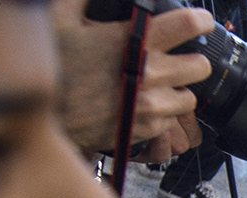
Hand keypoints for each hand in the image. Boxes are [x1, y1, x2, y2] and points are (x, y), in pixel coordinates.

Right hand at [52, 0, 213, 156]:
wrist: (43, 117)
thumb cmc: (53, 66)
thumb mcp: (62, 18)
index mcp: (133, 42)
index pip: (187, 24)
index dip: (201, 20)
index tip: (202, 21)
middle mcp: (148, 74)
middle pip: (200, 66)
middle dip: (192, 60)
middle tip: (180, 58)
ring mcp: (150, 106)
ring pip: (189, 98)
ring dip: (178, 91)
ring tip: (159, 86)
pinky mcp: (145, 130)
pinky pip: (171, 123)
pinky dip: (163, 115)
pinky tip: (143, 106)